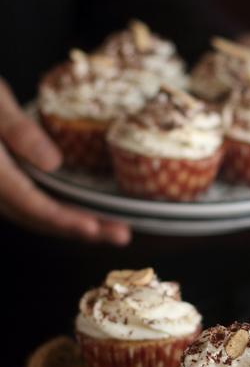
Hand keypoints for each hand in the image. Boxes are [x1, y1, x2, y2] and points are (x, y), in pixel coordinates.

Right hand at [0, 78, 130, 243]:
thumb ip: (18, 131)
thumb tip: (54, 164)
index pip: (32, 205)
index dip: (65, 220)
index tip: (94, 228)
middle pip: (38, 219)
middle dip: (81, 230)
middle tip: (121, 235)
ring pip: (34, 217)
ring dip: (72, 226)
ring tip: (110, 230)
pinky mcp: (1, 184)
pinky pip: (29, 207)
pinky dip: (57, 215)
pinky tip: (81, 214)